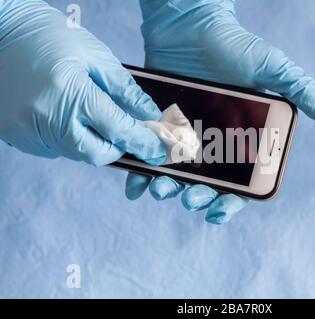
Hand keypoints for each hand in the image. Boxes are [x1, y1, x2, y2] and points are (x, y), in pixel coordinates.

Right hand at [0, 1, 165, 165]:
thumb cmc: (49, 36)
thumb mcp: (95, 56)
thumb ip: (126, 90)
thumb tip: (149, 115)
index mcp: (71, 93)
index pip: (118, 130)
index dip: (143, 143)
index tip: (158, 151)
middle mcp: (47, 117)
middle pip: (97, 154)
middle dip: (117, 147)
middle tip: (124, 131)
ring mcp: (27, 129)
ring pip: (75, 153)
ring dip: (92, 142)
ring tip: (91, 115)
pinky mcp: (14, 134)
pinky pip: (53, 148)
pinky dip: (68, 138)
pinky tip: (65, 114)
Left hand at [126, 0, 314, 223]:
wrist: (190, 25)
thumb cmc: (233, 45)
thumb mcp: (270, 65)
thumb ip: (299, 88)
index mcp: (240, 139)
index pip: (238, 181)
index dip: (230, 202)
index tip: (218, 211)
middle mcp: (212, 143)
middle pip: (205, 184)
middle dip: (197, 197)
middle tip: (189, 197)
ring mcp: (184, 137)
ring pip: (175, 175)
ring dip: (168, 189)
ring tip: (161, 189)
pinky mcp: (159, 126)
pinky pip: (149, 156)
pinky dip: (139, 174)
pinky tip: (135, 185)